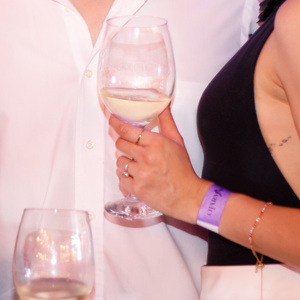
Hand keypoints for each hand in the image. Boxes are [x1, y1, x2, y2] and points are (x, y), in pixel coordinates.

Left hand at [109, 107, 207, 222]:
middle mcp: (147, 157)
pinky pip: (121, 178)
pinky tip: (137, 177)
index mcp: (156, 143)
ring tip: (139, 166)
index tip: (112, 120)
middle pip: (120, 144)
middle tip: (133, 149)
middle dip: (124, 144)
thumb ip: (166, 121)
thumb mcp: (177, 141)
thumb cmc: (182, 170)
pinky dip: (126, 177)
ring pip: (119, 162)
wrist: (187, 195)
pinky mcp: (136, 188)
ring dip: (125, 162)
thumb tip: (162, 104)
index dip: (116, 123)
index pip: (127, 130)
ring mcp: (140, 173)